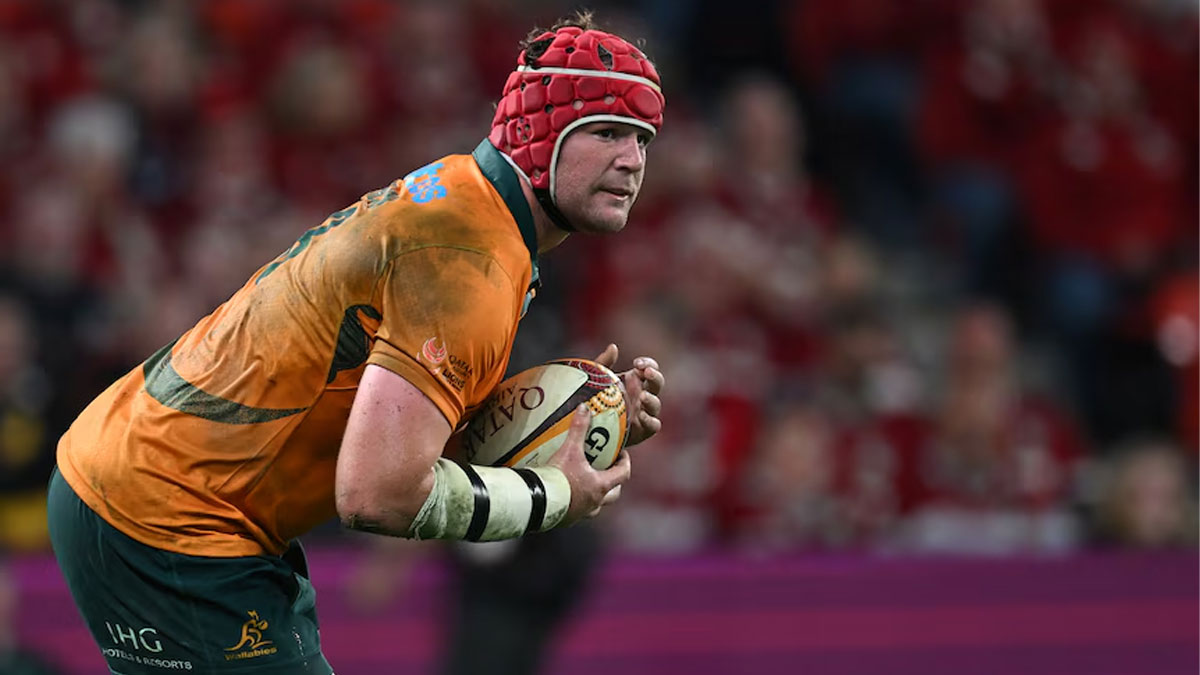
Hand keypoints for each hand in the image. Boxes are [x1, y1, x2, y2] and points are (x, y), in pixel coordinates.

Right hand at [548, 404, 631, 523]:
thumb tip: (584, 408)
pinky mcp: (567, 520)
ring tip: (586, 483)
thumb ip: (578, 429)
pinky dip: (578, 504)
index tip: (621, 454)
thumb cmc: (558, 477)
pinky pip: (578, 512)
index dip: (625, 463)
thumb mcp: (569, 450)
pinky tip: (567, 495)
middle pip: (614, 494)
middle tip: (607, 470)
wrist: (537, 502)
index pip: (623, 474)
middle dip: (614, 482)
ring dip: (596, 496)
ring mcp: (582, 513)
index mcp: (600, 486)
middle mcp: (595, 502)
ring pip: (597, 505)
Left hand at [594, 343, 663, 446]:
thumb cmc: (592, 401)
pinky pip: (653, 425)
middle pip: (657, 384)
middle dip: (655, 376)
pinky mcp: (642, 430)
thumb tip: (613, 347)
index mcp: (635, 381)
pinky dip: (651, 420)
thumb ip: (603, 363)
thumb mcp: (594, 380)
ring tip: (642, 396)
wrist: (586, 430)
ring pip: (656, 404)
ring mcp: (644, 413)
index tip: (637, 363)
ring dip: (652, 399)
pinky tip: (641, 416)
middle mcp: (642, 396)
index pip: (649, 368)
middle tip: (646, 372)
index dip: (648, 363)